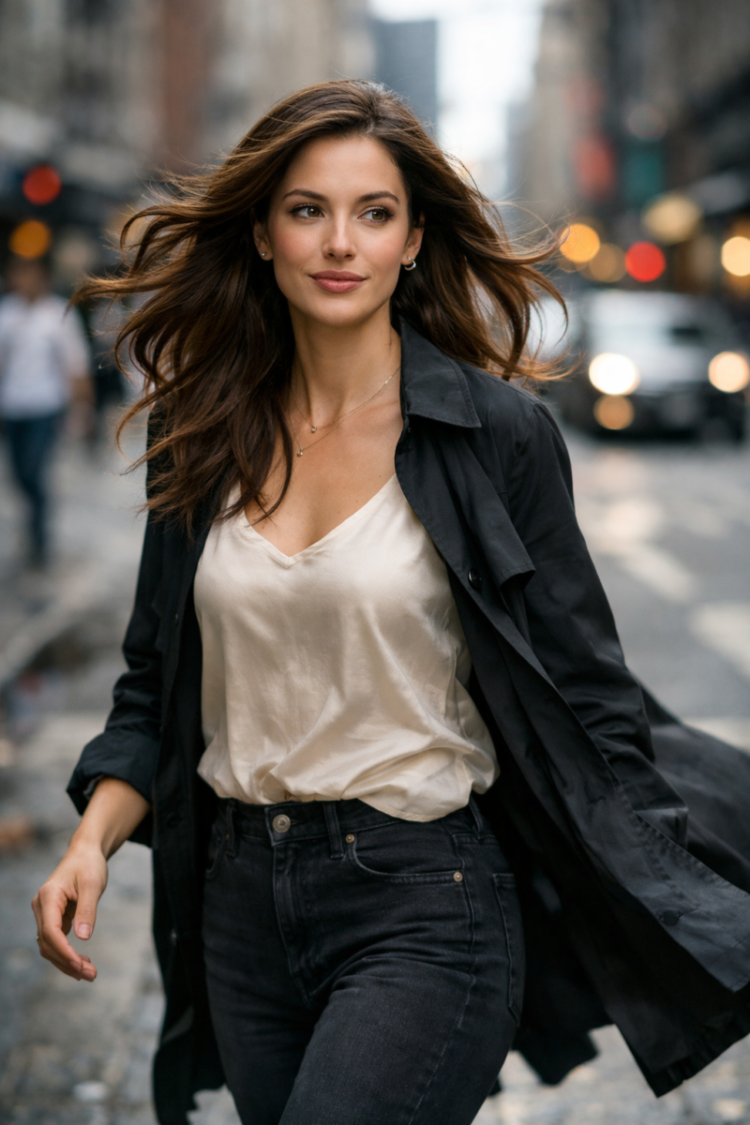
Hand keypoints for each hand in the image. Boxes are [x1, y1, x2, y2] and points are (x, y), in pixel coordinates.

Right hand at [32, 842, 107, 981]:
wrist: (85, 853)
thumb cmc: (89, 865)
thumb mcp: (93, 884)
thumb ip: (87, 910)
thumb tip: (83, 939)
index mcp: (48, 896)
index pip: (51, 931)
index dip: (64, 952)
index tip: (81, 965)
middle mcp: (41, 907)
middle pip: (48, 943)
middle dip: (67, 962)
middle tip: (91, 975)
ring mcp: (45, 913)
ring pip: (49, 946)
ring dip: (66, 962)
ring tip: (89, 974)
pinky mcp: (52, 917)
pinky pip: (56, 941)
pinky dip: (67, 954)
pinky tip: (82, 963)